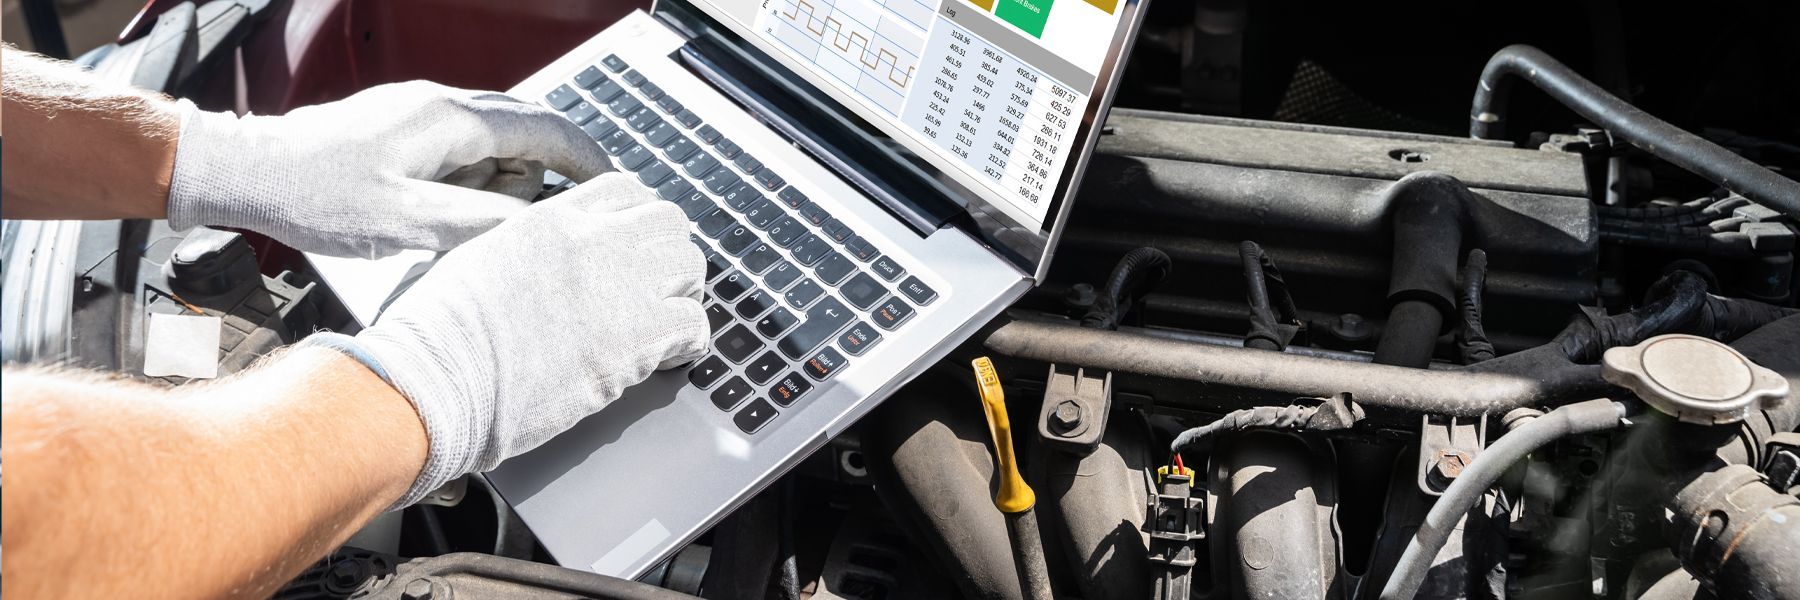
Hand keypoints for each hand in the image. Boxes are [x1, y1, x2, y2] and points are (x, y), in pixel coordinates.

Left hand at [167, 81, 609, 257]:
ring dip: (510, 179)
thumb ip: (476, 224)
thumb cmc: (313, 195)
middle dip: (554, 173)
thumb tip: (534, 229)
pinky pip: (466, 146)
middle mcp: (443, 104)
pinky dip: (480, 177)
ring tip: (490, 226)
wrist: (246, 170)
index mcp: (451, 120)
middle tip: (564, 220)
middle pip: (529, 130)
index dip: (590, 162)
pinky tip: (458, 212)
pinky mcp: (404, 125)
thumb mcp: (403, 224)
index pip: (547, 130)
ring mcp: (422, 110)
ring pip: (498, 139)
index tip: (618, 189)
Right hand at [338, 174, 707, 505]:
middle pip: (668, 222)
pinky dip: (690, 342)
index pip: (623, 190)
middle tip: (659, 288)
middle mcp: (589, 241)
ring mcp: (616, 286)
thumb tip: (542, 268)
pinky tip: (671, 357)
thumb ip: (524, 250)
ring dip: (684, 294)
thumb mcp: (478, 262)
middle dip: (668, 254)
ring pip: (690, 266)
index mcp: (548, 220)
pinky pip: (694, 324)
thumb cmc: (437, 336)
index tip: (639, 246)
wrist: (435, 381)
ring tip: (667, 322)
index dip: (638, 220)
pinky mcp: (633, 338)